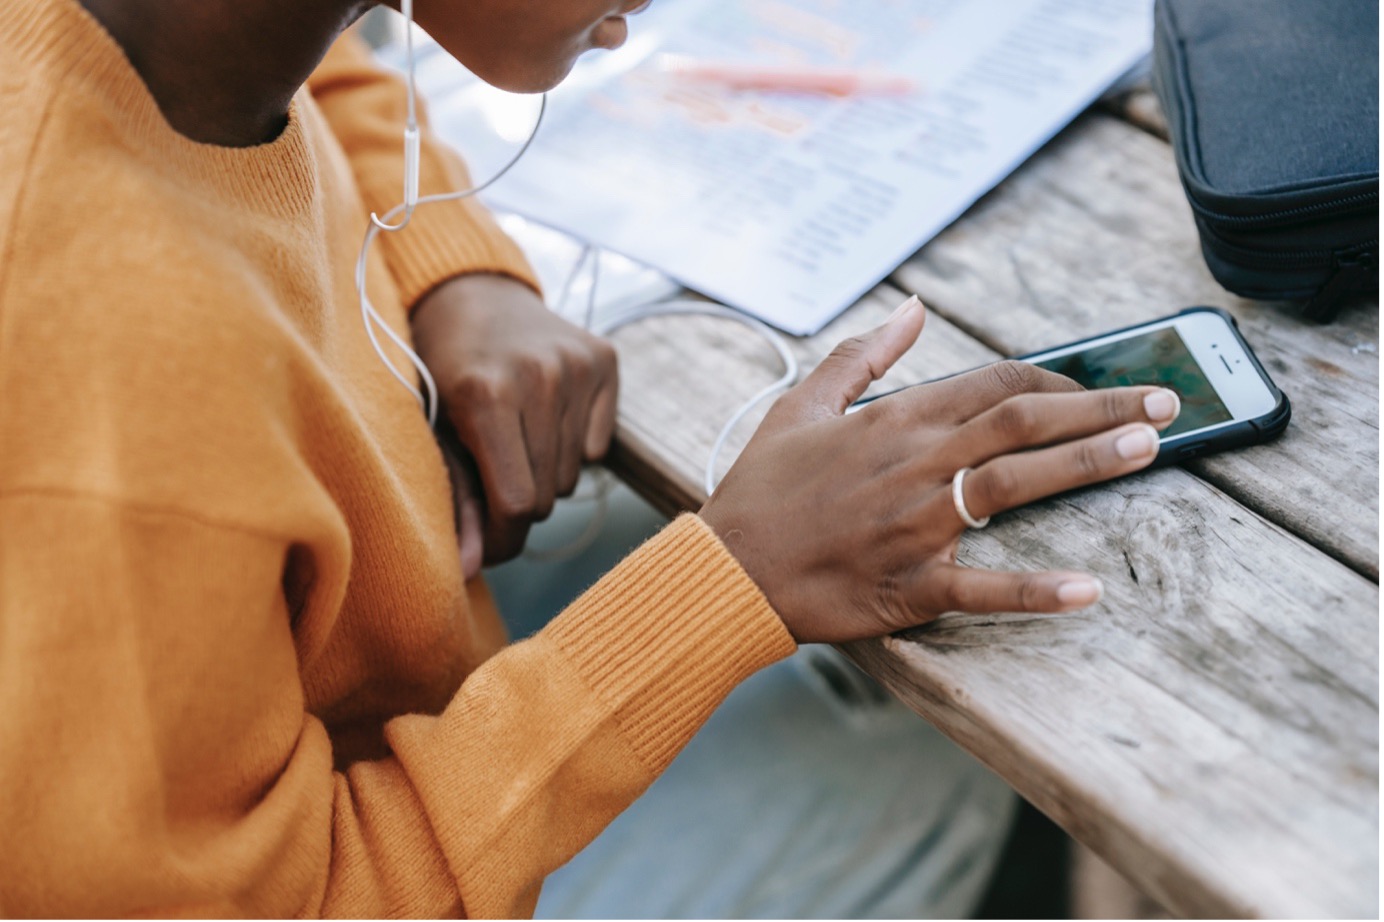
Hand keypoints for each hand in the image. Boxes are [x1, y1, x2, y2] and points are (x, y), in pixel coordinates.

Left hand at [411, 273, 618, 565]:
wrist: (469, 291)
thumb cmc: (439, 368)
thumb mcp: (433, 431)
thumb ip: (456, 501)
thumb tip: (470, 572)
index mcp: (486, 394)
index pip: (515, 504)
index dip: (502, 538)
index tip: (488, 541)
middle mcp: (539, 376)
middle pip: (545, 497)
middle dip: (518, 504)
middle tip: (491, 475)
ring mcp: (577, 365)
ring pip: (571, 477)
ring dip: (543, 474)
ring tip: (514, 439)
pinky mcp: (604, 359)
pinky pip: (597, 448)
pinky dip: (572, 447)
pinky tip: (543, 416)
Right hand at [699, 297, 1181, 643]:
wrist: (725, 568)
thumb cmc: (761, 488)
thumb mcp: (801, 404)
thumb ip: (861, 354)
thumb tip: (913, 308)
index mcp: (892, 420)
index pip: (993, 385)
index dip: (1055, 382)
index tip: (1096, 387)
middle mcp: (913, 465)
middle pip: (1020, 424)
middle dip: (1099, 409)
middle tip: (1164, 403)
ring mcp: (914, 526)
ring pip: (1013, 485)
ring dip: (1086, 464)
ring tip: (1148, 449)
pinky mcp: (908, 585)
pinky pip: (980, 588)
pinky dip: (1033, 589)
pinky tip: (1086, 588)